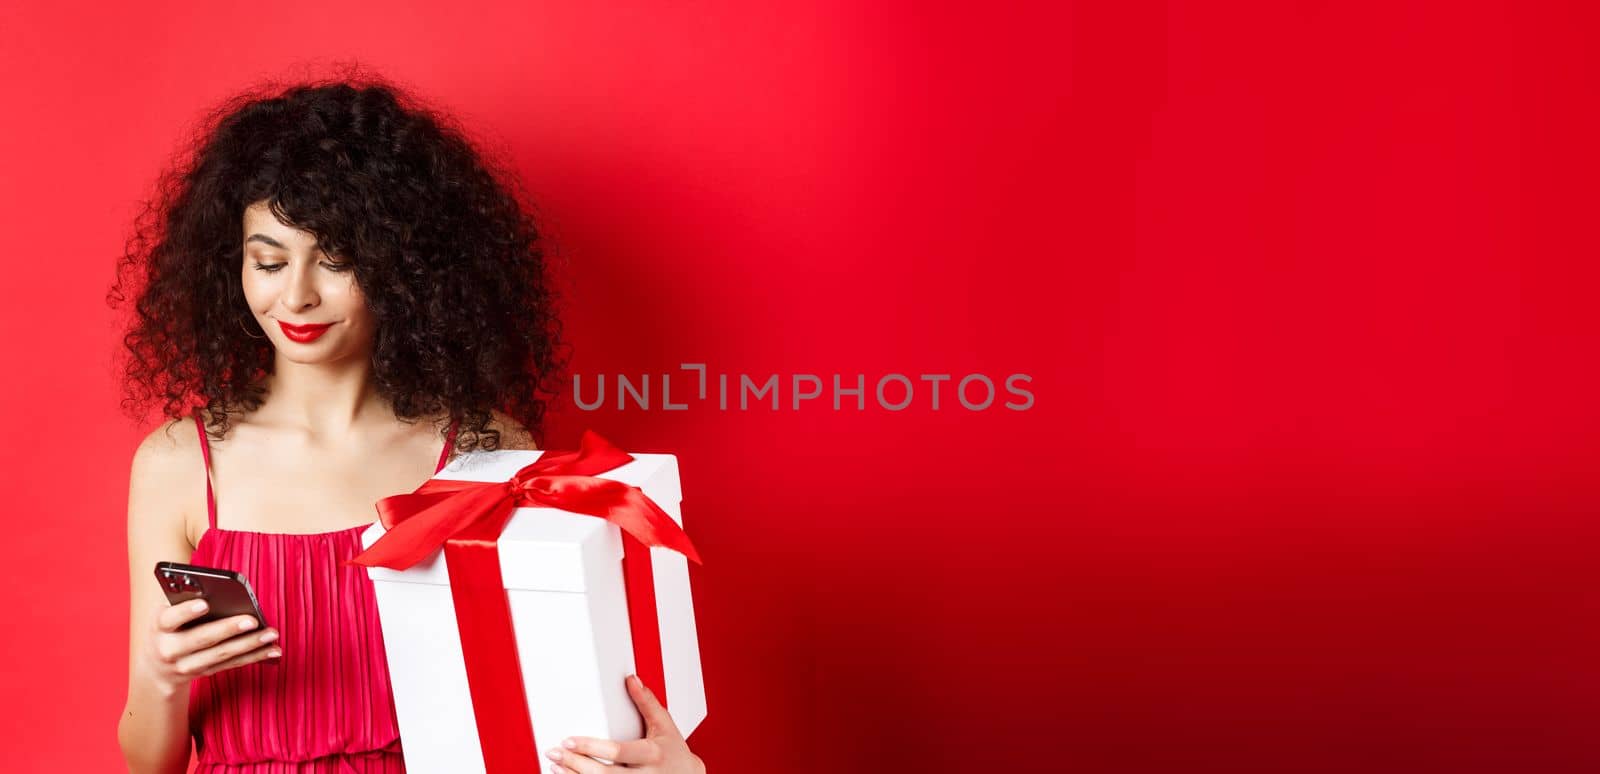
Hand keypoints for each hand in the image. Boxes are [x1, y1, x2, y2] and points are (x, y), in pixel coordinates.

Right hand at [142, 598, 280, 694]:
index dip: (186, 612)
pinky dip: (254, 657)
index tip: (205, 603)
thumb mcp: (167, 611)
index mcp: (159, 627)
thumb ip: (184, 598)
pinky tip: (273, 649)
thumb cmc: (170, 626)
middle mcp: (170, 649)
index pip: (170, 618)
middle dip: (228, 629)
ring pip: (221, 655)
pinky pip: (232, 664)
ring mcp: (187, 665)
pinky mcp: (205, 673)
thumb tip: (215, 587)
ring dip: (249, 644)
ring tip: (271, 634)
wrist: (156, 668)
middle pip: (202, 638)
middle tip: (252, 620)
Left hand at [547, 674, 704, 772]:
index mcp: (652, 753)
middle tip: (555, 752)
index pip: (618, 751)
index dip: (591, 747)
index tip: (569, 740)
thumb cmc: (674, 751)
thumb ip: (647, 703)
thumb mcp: (664, 725)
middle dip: (576, 764)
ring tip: (557, 765)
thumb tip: (631, 680)